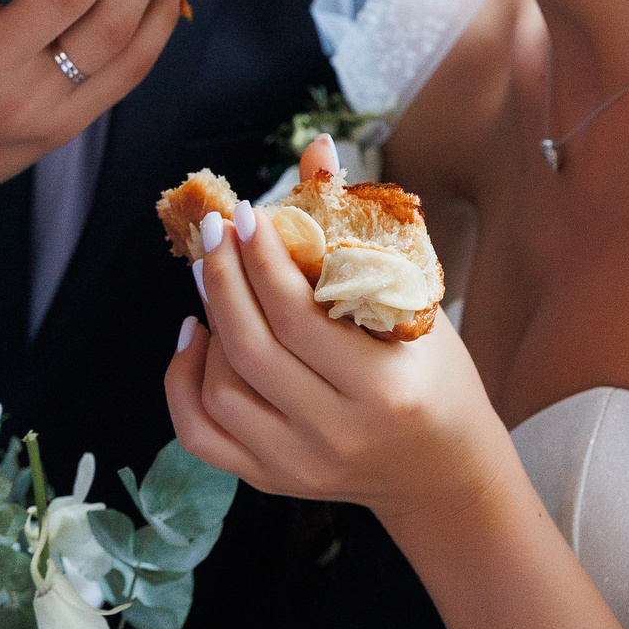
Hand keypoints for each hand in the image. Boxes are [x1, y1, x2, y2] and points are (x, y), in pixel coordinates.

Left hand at [161, 139, 509, 528]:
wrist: (444, 471)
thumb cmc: (434, 372)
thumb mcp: (411, 300)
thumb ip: (356, 228)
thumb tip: (314, 147)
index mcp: (386, 388)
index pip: (299, 317)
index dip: (262, 260)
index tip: (244, 215)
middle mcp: (340, 435)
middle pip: (252, 351)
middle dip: (223, 279)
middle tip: (213, 231)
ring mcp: (302, 466)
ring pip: (222, 392)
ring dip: (209, 326)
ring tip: (216, 283)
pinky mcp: (274, 481)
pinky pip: (202, 435)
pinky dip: (184, 383)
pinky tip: (196, 337)